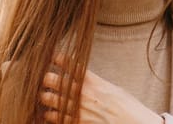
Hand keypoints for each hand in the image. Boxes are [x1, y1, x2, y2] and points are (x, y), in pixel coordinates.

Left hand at [39, 55, 164, 123]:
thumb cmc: (127, 108)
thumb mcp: (113, 88)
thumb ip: (95, 83)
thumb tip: (83, 77)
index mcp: (92, 82)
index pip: (68, 63)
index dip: (56, 57)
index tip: (50, 56)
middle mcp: (82, 94)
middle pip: (50, 79)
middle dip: (45, 78)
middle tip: (46, 79)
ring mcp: (77, 110)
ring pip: (47, 98)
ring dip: (45, 96)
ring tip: (47, 96)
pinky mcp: (75, 123)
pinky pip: (52, 117)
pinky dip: (49, 114)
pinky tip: (51, 112)